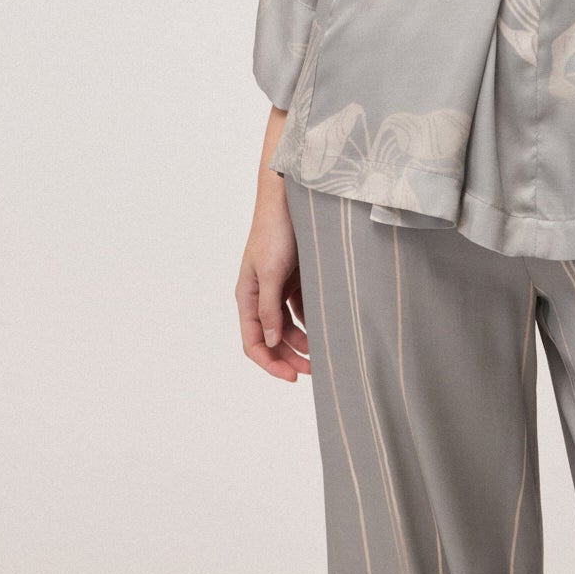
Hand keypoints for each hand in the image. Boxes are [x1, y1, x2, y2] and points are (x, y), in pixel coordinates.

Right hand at [235, 185, 310, 382]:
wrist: (291, 197)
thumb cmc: (275, 231)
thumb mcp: (271, 272)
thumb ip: (269, 308)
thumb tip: (271, 342)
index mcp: (247, 296)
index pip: (254, 342)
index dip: (271, 363)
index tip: (292, 376)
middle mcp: (261, 295)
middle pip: (273, 338)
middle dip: (290, 357)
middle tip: (315, 370)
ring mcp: (278, 286)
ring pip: (289, 325)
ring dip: (303, 340)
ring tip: (324, 351)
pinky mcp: (295, 276)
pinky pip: (302, 306)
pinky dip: (312, 319)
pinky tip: (327, 325)